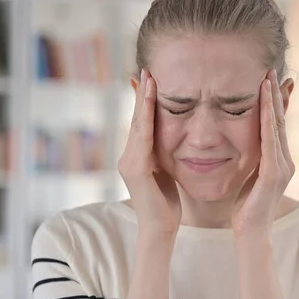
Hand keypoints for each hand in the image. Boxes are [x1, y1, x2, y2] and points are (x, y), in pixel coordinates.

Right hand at [118, 69, 180, 236]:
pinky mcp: (135, 168)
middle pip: (136, 119)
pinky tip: (149, 101)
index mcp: (136, 157)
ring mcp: (129, 162)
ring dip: (142, 99)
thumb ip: (162, 156)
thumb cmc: (166, 205)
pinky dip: (145, 117)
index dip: (143, 101)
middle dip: (141, 93)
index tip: (149, 78)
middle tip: (146, 68)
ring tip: (147, 77)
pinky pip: (142, 137)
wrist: (160, 230)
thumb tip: (171, 139)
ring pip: (137, 124)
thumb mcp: (165, 173)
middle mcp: (128, 156)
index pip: (141, 123)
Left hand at [232, 69, 294, 236]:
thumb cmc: (245, 207)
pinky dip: (269, 120)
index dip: (276, 103)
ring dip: (273, 101)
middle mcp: (285, 160)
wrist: (251, 232)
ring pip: (278, 126)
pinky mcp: (274, 174)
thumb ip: (252, 159)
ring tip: (269, 79)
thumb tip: (243, 143)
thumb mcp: (249, 176)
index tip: (272, 81)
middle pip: (281, 121)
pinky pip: (270, 141)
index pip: (277, 125)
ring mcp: (282, 166)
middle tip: (273, 71)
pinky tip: (265, 104)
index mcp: (278, 160)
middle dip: (278, 95)